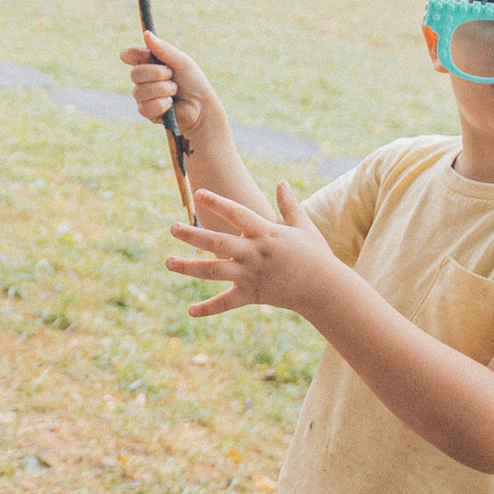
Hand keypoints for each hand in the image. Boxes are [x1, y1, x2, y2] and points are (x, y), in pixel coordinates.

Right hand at [120, 29, 221, 136]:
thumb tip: (147, 34)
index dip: (133, 53)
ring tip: (174, 90)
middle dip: (157, 74)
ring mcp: (142, 96)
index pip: (128, 55)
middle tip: (171, 75)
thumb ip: (164, 49)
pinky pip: (146, 107)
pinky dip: (163, 104)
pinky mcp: (146, 111)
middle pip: (134, 73)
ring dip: (163, 89)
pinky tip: (171, 104)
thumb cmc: (193, 81)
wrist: (202, 105)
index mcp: (148, 62)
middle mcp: (142, 78)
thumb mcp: (181, 61)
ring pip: (140, 91)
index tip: (147, 54)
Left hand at [165, 184, 342, 317]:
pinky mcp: (251, 294)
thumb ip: (289, 206)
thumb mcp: (304, 227)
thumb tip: (281, 183)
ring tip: (168, 262)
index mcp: (266, 233)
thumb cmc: (316, 255)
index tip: (198, 194)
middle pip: (217, 243)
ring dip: (189, 267)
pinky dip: (208, 308)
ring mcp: (251, 275)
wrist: (325, 289)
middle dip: (193, 235)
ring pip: (214, 271)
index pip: (237, 214)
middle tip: (172, 228)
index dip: (217, 203)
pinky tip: (190, 310)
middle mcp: (254, 253)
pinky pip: (226, 303)